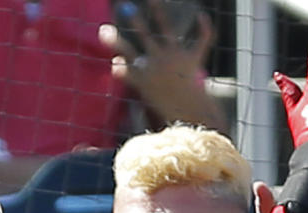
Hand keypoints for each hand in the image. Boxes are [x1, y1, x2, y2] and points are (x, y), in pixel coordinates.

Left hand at [99, 5, 221, 126]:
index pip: (164, 23)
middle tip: (123, 6)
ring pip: (130, 52)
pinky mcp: (143, 85)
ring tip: (103, 30)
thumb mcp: (199, 55)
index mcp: (174, 48)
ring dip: (116, 42)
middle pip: (145, 34)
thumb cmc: (191, 79)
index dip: (157, 8)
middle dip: (135, 20)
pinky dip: (121, 69)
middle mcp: (162, 57)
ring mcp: (151, 71)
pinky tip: (115, 63)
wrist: (188, 106)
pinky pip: (129, 74)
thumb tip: (203, 13)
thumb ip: (204, 34)